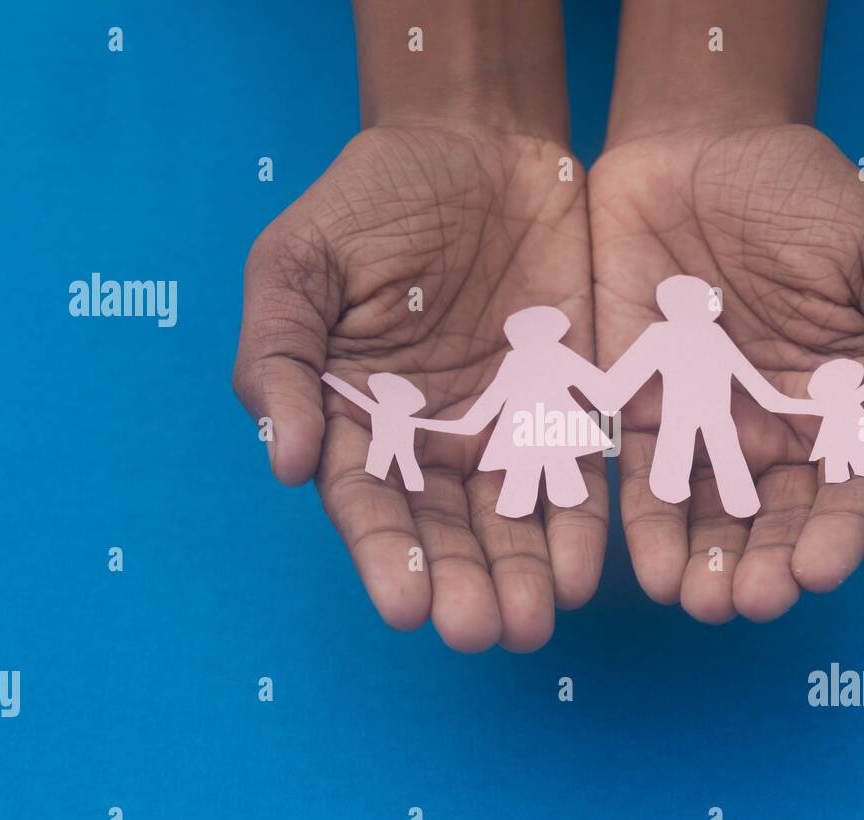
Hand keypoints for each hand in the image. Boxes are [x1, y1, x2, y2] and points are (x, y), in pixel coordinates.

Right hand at [233, 122, 601, 652]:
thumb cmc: (371, 200)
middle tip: (480, 632)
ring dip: (521, 575)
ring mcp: (501, 428)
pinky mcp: (566, 406)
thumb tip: (281, 460)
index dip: (385, 555)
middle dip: (461, 584)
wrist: (475, 144)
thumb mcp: (299, 262)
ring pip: (511, 521)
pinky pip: (575, 475)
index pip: (366, 502)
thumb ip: (279, 354)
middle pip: (444, 531)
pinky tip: (584, 568)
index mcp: (356, 418)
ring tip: (534, 622)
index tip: (406, 605)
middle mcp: (429, 442)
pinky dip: (579, 523)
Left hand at [590, 123, 863, 622]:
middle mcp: (781, 432)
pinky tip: (648, 570)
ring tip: (699, 601)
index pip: (854, 489)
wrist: (700, 147)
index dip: (840, 533)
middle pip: (778, 519)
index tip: (819, 569)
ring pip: (711, 517)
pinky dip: (646, 528)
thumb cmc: (809, 196)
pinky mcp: (642, 411)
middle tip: (750, 601)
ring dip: (707, 565)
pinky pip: (643, 480)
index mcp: (850, 406)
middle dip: (766, 565)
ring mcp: (709, 428)